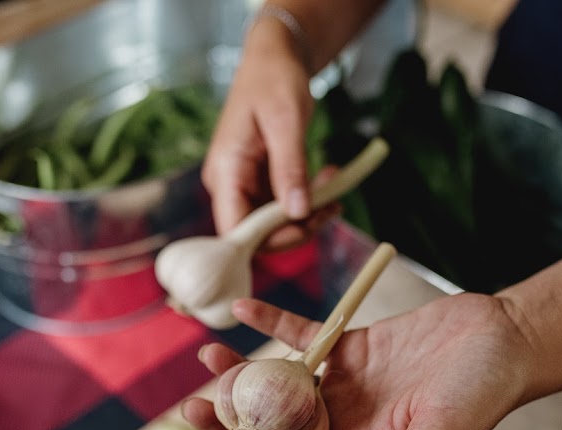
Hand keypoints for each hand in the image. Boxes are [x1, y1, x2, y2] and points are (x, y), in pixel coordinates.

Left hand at [182, 295, 534, 429]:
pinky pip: (301, 337)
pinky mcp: (348, 348)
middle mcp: (341, 426)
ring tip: (208, 358)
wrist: (504, 338)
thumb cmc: (481, 394)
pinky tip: (242, 310)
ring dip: (241, 374)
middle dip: (229, 424)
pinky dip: (271, 323)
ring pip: (277, 386)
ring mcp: (341, 387)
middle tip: (193, 406)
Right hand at [201, 18, 336, 248]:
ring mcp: (243, 185)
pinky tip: (328, 182)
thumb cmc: (275, 81)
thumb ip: (290, 168)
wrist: (274, 59)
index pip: (236, 230)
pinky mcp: (258, 183)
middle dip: (297, 227)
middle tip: (333, 206)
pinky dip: (308, 201)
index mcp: (225, 171)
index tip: (308, 223)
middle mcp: (228, 184)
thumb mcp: (286, 121)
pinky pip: (282, 206)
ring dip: (308, 215)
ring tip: (336, 190)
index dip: (270, 239)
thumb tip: (297, 212)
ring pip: (273, 223)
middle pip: (256, 233)